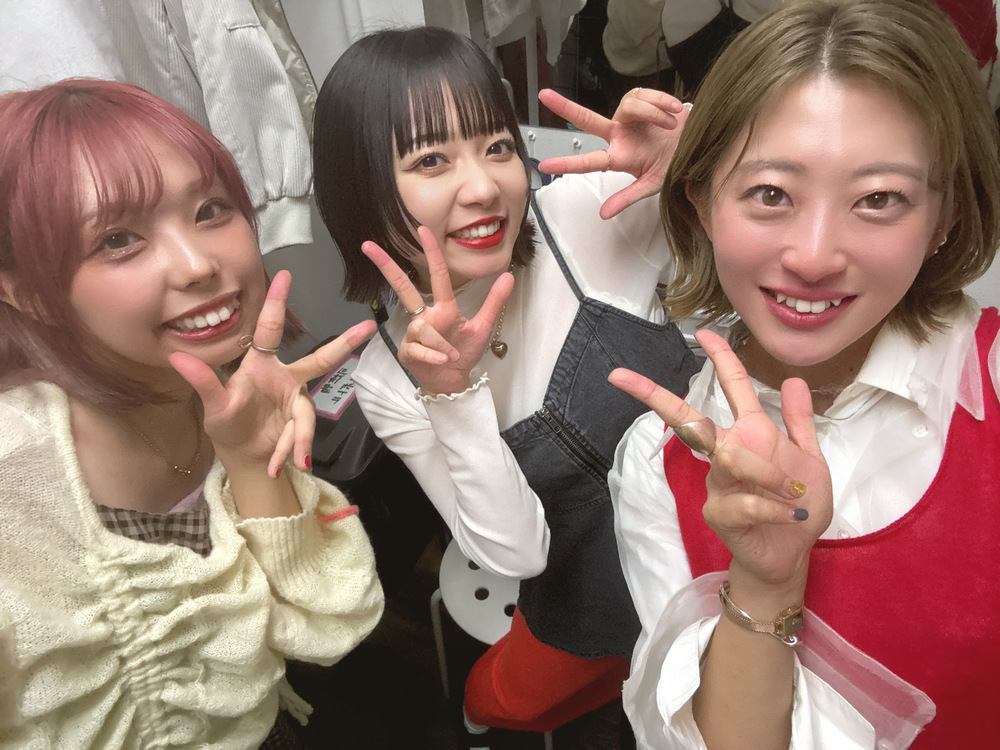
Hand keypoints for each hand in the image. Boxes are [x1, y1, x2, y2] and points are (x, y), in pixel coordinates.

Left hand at [170, 270, 375, 477]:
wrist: (244, 455)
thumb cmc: (228, 423)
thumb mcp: (214, 406)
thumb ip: (202, 382)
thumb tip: (176, 357)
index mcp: (262, 365)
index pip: (270, 329)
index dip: (277, 302)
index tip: (285, 274)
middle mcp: (286, 378)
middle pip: (320, 360)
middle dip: (344, 343)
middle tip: (367, 327)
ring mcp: (297, 401)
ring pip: (305, 415)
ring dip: (298, 439)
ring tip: (294, 461)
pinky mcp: (301, 423)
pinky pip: (299, 437)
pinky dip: (288, 452)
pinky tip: (277, 466)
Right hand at [361, 226, 512, 395]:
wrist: (453, 381)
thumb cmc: (464, 352)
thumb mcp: (483, 327)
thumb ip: (494, 301)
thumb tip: (509, 275)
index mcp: (443, 308)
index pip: (437, 275)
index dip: (431, 252)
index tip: (422, 229)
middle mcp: (425, 317)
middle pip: (402, 286)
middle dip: (385, 265)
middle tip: (368, 245)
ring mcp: (413, 334)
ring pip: (422, 328)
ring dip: (441, 342)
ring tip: (453, 354)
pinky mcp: (408, 351)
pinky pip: (419, 347)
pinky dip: (434, 354)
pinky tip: (442, 359)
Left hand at [536, 87, 687, 218]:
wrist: (698, 142)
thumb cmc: (674, 163)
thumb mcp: (652, 184)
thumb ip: (627, 197)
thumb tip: (604, 214)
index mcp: (619, 156)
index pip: (589, 161)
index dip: (568, 163)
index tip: (545, 165)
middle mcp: (618, 134)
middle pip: (587, 120)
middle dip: (566, 108)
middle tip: (544, 96)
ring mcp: (627, 116)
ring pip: (629, 106)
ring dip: (654, 114)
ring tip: (671, 124)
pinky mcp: (641, 98)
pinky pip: (645, 96)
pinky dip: (662, 104)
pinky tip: (674, 112)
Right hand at [609, 329, 832, 592]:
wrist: (791, 553)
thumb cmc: (797, 506)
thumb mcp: (810, 460)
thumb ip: (799, 423)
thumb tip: (793, 380)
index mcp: (750, 433)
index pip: (731, 388)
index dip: (720, 359)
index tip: (703, 332)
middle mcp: (727, 453)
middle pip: (689, 418)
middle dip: (655, 397)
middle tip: (622, 377)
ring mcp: (717, 483)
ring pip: (728, 456)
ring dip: (767, 472)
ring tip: (796, 492)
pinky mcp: (718, 513)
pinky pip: (742, 500)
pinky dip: (771, 505)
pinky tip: (791, 513)